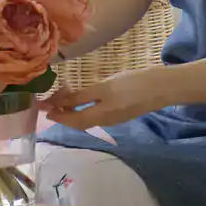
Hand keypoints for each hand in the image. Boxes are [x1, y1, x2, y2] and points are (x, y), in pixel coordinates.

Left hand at [39, 69, 161, 130]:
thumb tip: (61, 102)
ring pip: (86, 119)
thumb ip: (83, 95)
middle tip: (50, 102)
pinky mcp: (119, 113)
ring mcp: (113, 118)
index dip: (56, 113)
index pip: (72, 119)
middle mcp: (105, 121)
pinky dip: (84, 109)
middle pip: (78, 122)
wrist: (162, 87)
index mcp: (100, 115)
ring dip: (72, 111)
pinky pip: (95, 115)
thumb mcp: (105, 87)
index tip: (43, 106)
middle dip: (62, 113)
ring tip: (62, 98)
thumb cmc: (134, 83)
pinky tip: (81, 99)